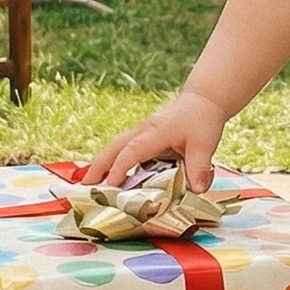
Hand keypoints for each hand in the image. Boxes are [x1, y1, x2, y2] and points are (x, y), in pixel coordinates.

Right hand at [81, 90, 227, 191]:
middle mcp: (144, 130)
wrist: (203, 99)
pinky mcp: (144, 134)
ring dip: (101, 163)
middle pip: (114, 147)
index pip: (132, 151)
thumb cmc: (203, 119)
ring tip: (89, 183)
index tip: (109, 185)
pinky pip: (123, 147)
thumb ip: (199, 167)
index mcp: (155, 132)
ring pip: (115, 145)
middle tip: (83, 187)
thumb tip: (198, 190)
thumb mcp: (205, 144)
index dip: (119, 168)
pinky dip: (112, 159)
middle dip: (98, 166)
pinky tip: (109, 174)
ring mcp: (142, 131)